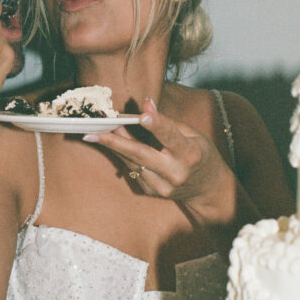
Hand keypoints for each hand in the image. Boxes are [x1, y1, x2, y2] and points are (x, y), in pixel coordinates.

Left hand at [84, 98, 237, 224]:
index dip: (156, 125)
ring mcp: (163, 186)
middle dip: (115, 141)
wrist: (207, 189)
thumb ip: (167, 123)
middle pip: (141, 154)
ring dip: (114, 146)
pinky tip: (115, 145)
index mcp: (190, 154)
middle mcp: (176, 172)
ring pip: (132, 163)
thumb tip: (145, 106)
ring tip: (95, 133)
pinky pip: (133, 170)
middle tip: (92, 132)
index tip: (142, 114)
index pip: (171, 137)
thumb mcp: (192, 134)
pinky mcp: (153, 192)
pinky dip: (123, 156)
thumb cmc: (200, 154)